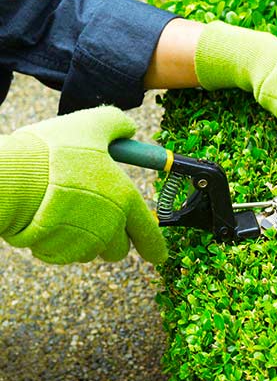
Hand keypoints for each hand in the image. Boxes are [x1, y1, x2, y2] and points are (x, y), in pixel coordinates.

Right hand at [0, 107, 166, 263]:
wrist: (11, 179)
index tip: (157, 256)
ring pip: (91, 251)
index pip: (150, 235)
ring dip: (84, 238)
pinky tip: (45, 219)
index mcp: (126, 201)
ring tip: (64, 211)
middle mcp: (109, 228)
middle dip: (112, 239)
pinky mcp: (55, 253)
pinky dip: (58, 241)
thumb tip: (128, 129)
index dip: (155, 246)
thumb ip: (116, 125)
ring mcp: (82, 244)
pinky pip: (62, 252)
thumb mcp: (92, 125)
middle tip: (95, 217)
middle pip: (119, 248)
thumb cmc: (54, 152)